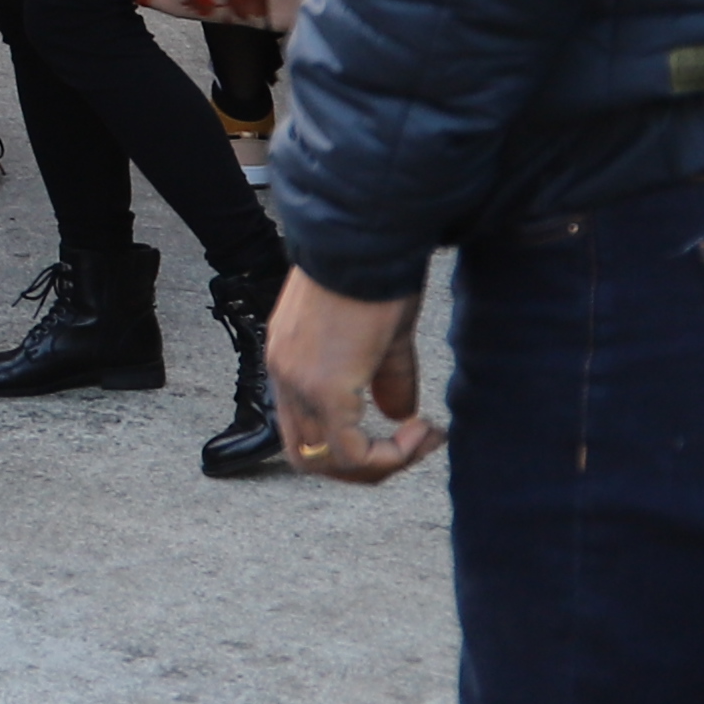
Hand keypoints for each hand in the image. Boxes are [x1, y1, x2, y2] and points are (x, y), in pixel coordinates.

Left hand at [265, 276, 441, 482]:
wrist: (369, 236)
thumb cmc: (377, 268)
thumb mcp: (384, 331)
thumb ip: (387, 376)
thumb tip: (398, 414)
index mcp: (289, 358)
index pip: (304, 427)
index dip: (353, 441)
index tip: (405, 425)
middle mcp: (283, 373)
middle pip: (307, 455)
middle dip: (362, 467)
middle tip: (409, 448)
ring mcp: (298, 382)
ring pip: (325, 461)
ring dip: (379, 465)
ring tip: (420, 440)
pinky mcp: (324, 387)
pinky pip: (351, 453)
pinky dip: (389, 457)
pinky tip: (419, 433)